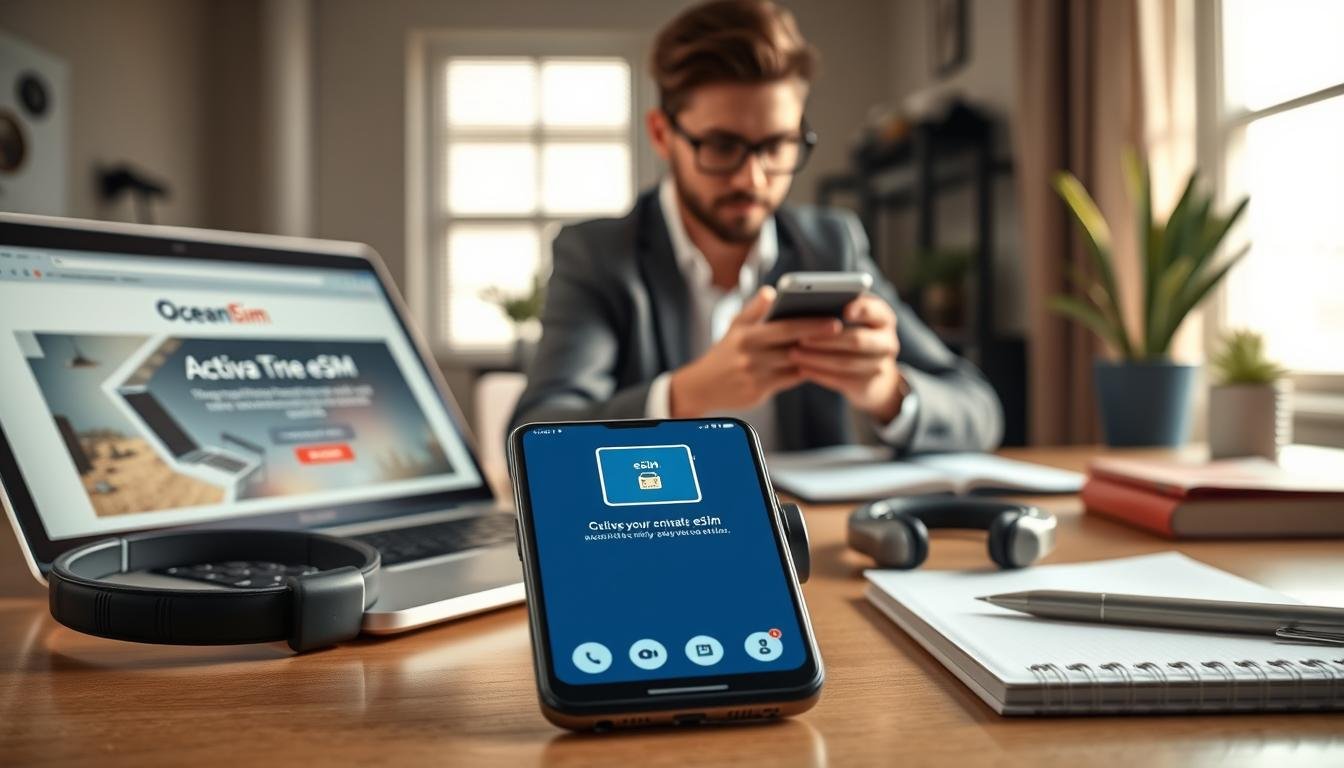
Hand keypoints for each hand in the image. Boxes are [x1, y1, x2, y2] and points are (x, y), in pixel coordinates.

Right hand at [669, 286, 841, 417]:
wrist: (701, 386)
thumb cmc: (724, 353)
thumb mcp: (734, 327)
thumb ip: (754, 309)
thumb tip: (772, 292)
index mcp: (746, 336)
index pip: (783, 328)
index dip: (809, 323)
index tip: (832, 318)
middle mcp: (750, 356)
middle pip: (793, 347)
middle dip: (819, 339)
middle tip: (841, 331)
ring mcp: (755, 376)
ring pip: (794, 366)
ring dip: (815, 357)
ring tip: (836, 347)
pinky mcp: (758, 393)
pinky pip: (788, 381)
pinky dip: (804, 372)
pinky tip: (819, 364)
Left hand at [790, 294, 905, 422]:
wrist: (870, 375)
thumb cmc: (851, 335)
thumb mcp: (850, 320)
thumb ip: (835, 308)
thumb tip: (799, 302)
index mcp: (883, 318)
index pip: (874, 310)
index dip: (860, 310)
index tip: (843, 310)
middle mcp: (887, 341)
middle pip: (858, 340)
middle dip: (827, 339)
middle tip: (800, 337)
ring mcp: (880, 366)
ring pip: (847, 363)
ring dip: (817, 358)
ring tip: (793, 353)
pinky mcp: (867, 385)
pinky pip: (841, 380)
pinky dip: (819, 374)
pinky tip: (801, 369)